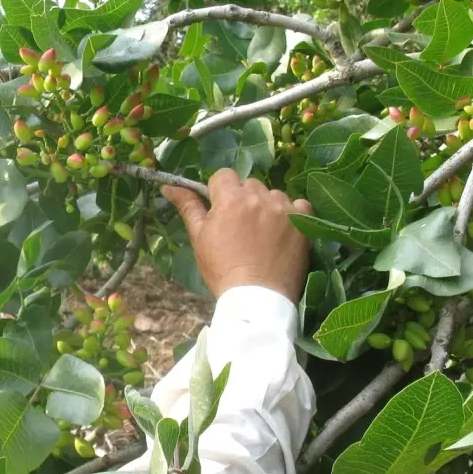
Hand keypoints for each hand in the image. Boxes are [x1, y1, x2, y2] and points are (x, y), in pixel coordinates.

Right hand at [162, 169, 312, 302]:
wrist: (257, 297)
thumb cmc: (222, 269)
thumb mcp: (199, 238)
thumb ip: (188, 207)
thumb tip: (169, 186)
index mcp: (231, 199)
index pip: (223, 176)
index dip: (220, 191)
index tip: (221, 210)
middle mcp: (259, 197)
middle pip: (249, 184)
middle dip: (243, 199)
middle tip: (241, 226)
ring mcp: (284, 208)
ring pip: (273, 194)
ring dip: (267, 206)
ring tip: (263, 232)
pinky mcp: (303, 222)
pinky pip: (300, 205)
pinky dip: (292, 213)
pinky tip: (284, 230)